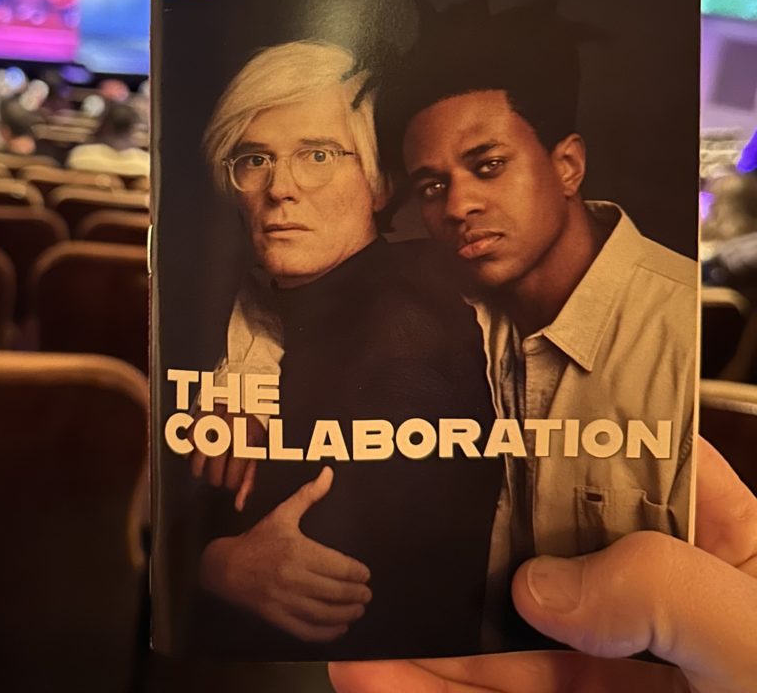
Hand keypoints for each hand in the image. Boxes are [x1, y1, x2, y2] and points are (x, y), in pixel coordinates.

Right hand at [190, 404, 263, 510]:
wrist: (245, 390)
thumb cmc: (251, 424)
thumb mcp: (257, 449)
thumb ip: (250, 477)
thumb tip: (239, 504)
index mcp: (247, 439)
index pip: (234, 476)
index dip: (232, 484)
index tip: (231, 483)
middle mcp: (229, 431)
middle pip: (215, 468)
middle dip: (216, 478)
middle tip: (218, 478)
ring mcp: (213, 421)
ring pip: (198, 456)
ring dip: (199, 468)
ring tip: (203, 470)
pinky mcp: (199, 414)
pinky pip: (188, 439)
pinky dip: (189, 450)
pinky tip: (194, 453)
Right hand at [201, 466, 371, 641]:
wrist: (227, 567)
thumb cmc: (259, 540)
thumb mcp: (282, 514)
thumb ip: (308, 495)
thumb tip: (329, 474)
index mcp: (299, 551)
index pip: (340, 567)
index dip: (358, 573)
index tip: (366, 574)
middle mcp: (294, 577)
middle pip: (337, 592)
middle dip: (358, 594)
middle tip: (367, 594)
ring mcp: (286, 600)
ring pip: (327, 614)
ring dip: (348, 614)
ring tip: (358, 609)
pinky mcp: (279, 618)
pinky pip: (309, 631)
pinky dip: (328, 633)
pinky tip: (339, 628)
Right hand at [330, 438, 756, 692]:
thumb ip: (665, 590)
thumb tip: (544, 584)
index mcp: (723, 547)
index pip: (632, 459)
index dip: (557, 435)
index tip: (478, 424)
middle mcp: (663, 601)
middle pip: (546, 548)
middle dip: (466, 548)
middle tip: (396, 539)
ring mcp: (621, 671)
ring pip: (513, 637)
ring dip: (437, 638)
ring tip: (370, 637)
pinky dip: (444, 691)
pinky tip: (392, 681)